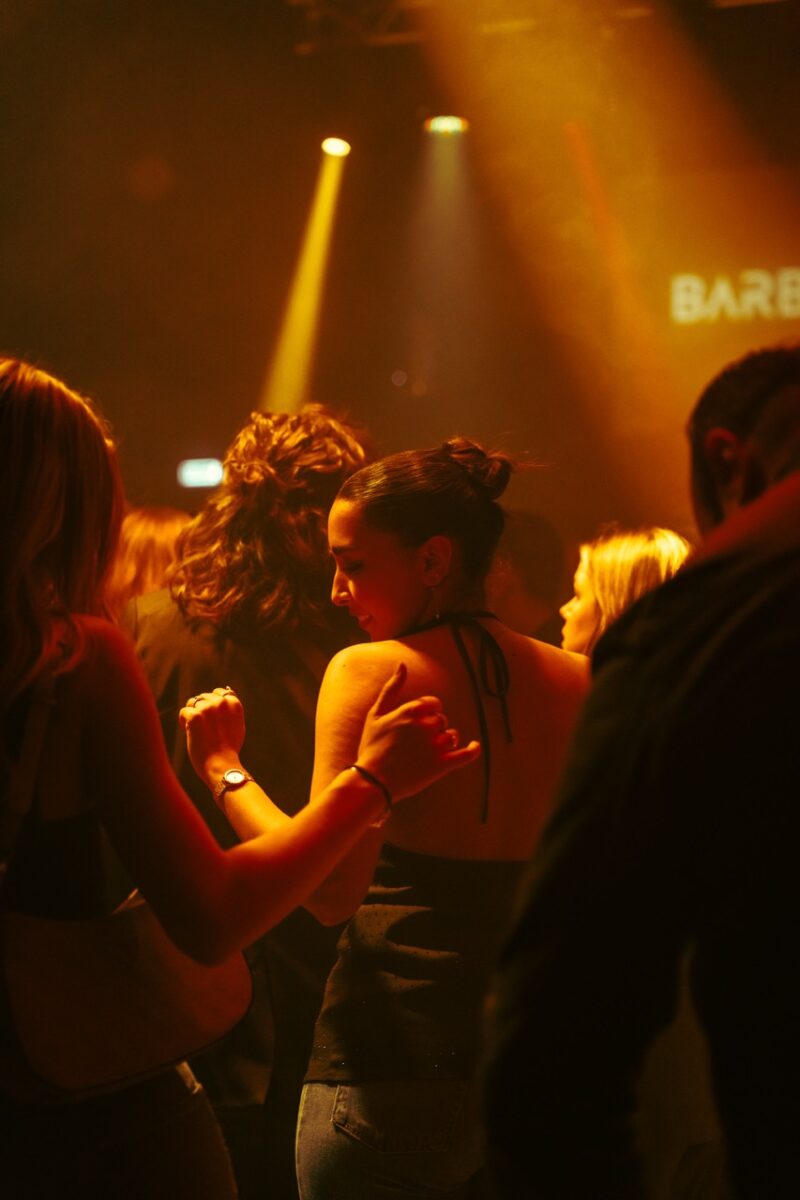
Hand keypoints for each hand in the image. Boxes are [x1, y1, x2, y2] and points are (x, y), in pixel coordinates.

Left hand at [180, 686, 245, 787]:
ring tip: (198, 731)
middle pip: (203, 697)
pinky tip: (191, 733)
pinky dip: (184, 723)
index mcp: (234, 704)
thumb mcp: (237, 725)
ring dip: (192, 715)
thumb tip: (227, 692)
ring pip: (192, 703)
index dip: (212, 705)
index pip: (219, 692)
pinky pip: (184, 712)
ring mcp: (208, 709)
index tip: (212, 720)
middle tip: (205, 729)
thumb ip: (231, 710)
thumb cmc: (228, 749)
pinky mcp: (195, 717)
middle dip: (201, 710)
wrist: (221, 765)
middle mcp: (222, 703)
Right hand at [355, 663, 479, 802]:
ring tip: (430, 751)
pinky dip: (473, 750)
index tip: (418, 723)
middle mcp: (425, 726)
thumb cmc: (371, 747)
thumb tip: (402, 665)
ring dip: (445, 740)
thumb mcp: (376, 714)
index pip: (433, 704)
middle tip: (416, 743)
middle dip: (433, 728)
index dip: (428, 713)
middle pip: (441, 720)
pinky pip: (466, 755)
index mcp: (411, 711)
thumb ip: (391, 688)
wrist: (372, 782)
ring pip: (451, 736)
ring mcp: (435, 746)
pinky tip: (475, 746)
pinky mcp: (441, 765)